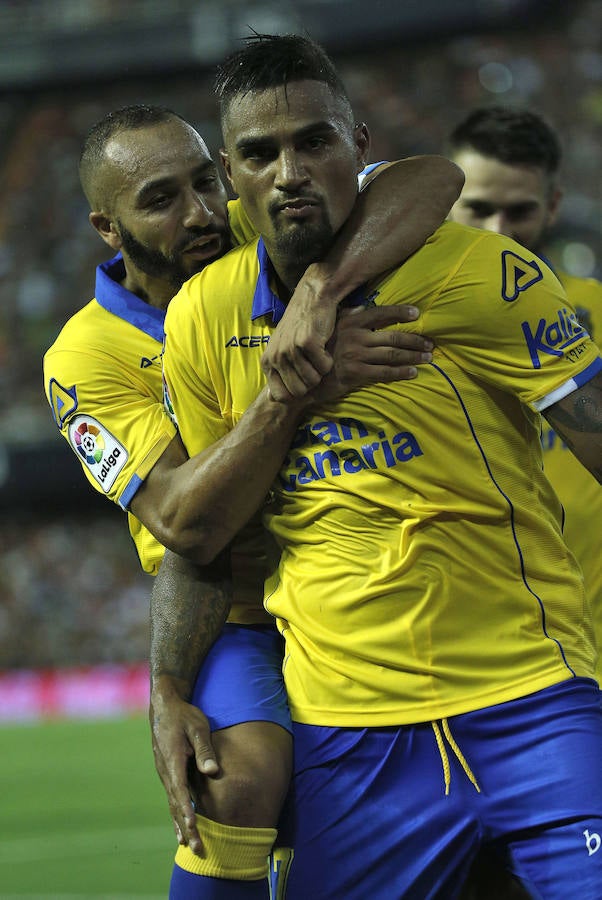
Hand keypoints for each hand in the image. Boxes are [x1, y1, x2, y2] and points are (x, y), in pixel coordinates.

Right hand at [150, 690, 218, 854]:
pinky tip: (181, 828)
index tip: (193, 828)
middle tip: (196, 848)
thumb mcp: (198, 727)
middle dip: (186, 827)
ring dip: (180, 825)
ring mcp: (165, 773)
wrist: (164, 708)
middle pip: (175, 804)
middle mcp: (165, 771)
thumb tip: (212, 771)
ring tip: (188, 846)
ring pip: (172, 804)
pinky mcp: (168, 773)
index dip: (187, 811)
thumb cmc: (184, 716)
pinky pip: (172, 797)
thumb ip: (205, 749)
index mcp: (173, 761)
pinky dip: (176, 814)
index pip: (180, 791)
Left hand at [261, 272, 337, 400]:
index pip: (281, 397)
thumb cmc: (299, 327)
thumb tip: (273, 401)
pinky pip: (324, 367)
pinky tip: (323, 345)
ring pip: (313, 380)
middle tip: (313, 364)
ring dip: (321, 370)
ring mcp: (290, 350)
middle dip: (312, 382)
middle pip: (299, 391)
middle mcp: (276, 357)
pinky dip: (329, 359)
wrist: (312, 298)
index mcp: (267, 362)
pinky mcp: (307, 343)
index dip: (297, 393)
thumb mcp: (281, 350)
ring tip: (317, 353)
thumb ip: (278, 373)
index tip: (304, 379)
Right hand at [313, 304, 432, 403]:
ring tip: (427, 357)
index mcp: (350, 323)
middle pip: (393, 336)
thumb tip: (363, 309)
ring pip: (392, 354)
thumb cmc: (320, 353)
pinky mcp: (355, 373)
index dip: (400, 312)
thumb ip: (347, 318)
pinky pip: (384, 373)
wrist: (306, 379)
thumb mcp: (330, 330)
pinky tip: (413, 373)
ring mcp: (355, 355)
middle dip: (415, 340)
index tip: (417, 313)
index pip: (380, 313)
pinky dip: (401, 373)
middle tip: (430, 343)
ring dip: (413, 356)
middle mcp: (354, 337)